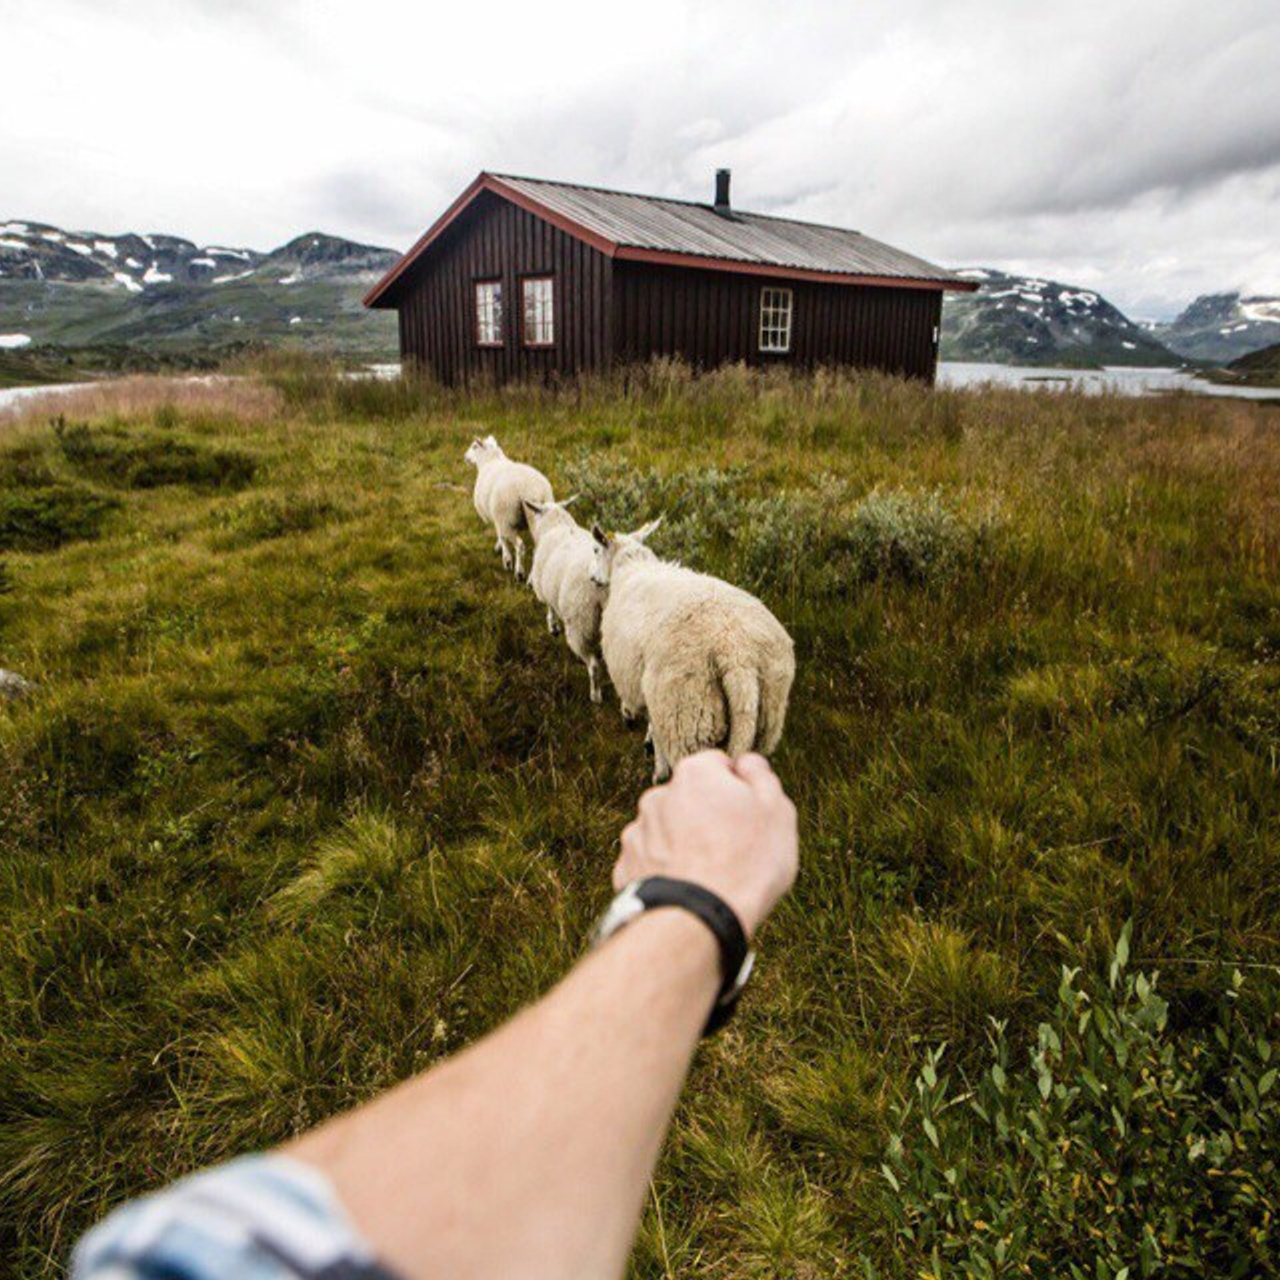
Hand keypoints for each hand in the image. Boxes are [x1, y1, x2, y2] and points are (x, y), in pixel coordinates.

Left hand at [614, 751, 797, 938]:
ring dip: (683, 843)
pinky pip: (651, 862)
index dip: (738, 788)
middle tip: (733, 848)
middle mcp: (658, 796)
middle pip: (689, 798)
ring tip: (710, 875)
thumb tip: (748, 764)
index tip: (750, 814)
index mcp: (695, 774)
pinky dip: (665, 871)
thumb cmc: (746, 863)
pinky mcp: (626, 867)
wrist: (699, 919)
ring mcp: (637, 832)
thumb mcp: (777, 811)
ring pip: (667, 830)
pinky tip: (687, 888)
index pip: (718, 765)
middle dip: (706, 815)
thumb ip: (761, 776)